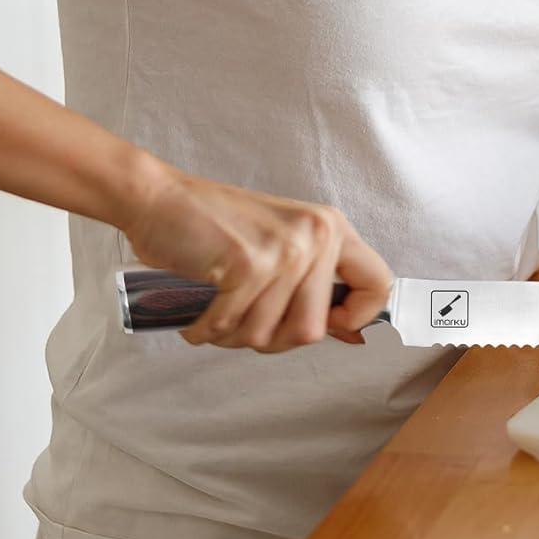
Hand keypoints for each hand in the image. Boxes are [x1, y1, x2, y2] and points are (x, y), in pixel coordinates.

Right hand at [116, 164, 391, 352]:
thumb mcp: (283, 246)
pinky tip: (196, 312)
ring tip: (217, 308)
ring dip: (232, 335)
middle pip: (311, 330)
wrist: (161, 199)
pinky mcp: (248, 264)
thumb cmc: (217, 228)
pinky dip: (205, 330)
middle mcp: (317, 236)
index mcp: (332, 229)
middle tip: (244, 319)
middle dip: (271, 339)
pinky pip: (229, 327)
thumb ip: (318, 286)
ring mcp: (284, 250)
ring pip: (265, 335)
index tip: (326, 326)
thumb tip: (356, 336)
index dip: (356, 318)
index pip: (378, 284)